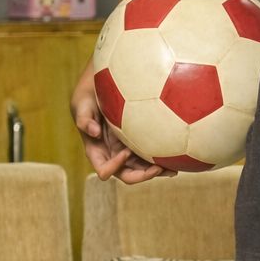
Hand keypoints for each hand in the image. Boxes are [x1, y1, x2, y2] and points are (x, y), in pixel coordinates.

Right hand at [71, 60, 175, 183]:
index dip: (115, 166)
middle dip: (142, 176)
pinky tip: (177, 157)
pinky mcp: (139, 141)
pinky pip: (150, 155)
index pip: (105, 169)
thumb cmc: (89, 94)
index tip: (126, 151)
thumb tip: (93, 132)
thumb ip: (84, 118)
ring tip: (173, 169)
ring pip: (142, 169)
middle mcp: (113, 154)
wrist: (102, 84)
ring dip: (156, 172)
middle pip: (127, 175)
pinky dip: (162, 159)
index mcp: (97, 151)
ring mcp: (127, 149)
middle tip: (157, 168)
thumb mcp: (82, 103)